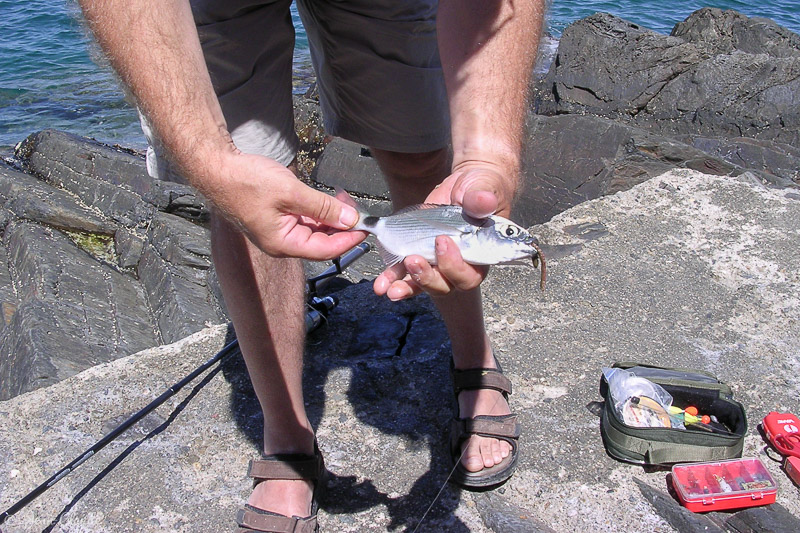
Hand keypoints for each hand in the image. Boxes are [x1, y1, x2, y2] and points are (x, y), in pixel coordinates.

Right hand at [207, 151, 366, 259]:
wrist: (217, 168)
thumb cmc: (246, 182)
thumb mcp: (291, 193)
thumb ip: (323, 207)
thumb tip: (349, 218)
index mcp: (283, 244)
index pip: (326, 250)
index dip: (349, 239)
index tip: (365, 227)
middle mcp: (282, 242)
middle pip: (322, 241)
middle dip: (342, 225)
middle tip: (356, 207)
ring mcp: (279, 230)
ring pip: (315, 229)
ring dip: (331, 216)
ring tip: (343, 198)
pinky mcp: (277, 218)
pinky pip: (305, 219)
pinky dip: (319, 210)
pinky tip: (328, 198)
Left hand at [373, 164, 515, 299]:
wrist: (463, 185)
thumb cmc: (480, 189)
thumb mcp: (483, 188)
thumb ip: (482, 197)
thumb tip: (484, 200)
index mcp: (479, 254)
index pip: (470, 275)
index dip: (455, 266)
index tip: (442, 241)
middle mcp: (459, 265)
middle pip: (445, 285)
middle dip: (427, 278)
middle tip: (413, 260)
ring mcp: (437, 263)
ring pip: (424, 283)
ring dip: (407, 286)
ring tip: (392, 288)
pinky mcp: (419, 254)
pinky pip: (406, 272)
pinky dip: (393, 278)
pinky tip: (382, 283)